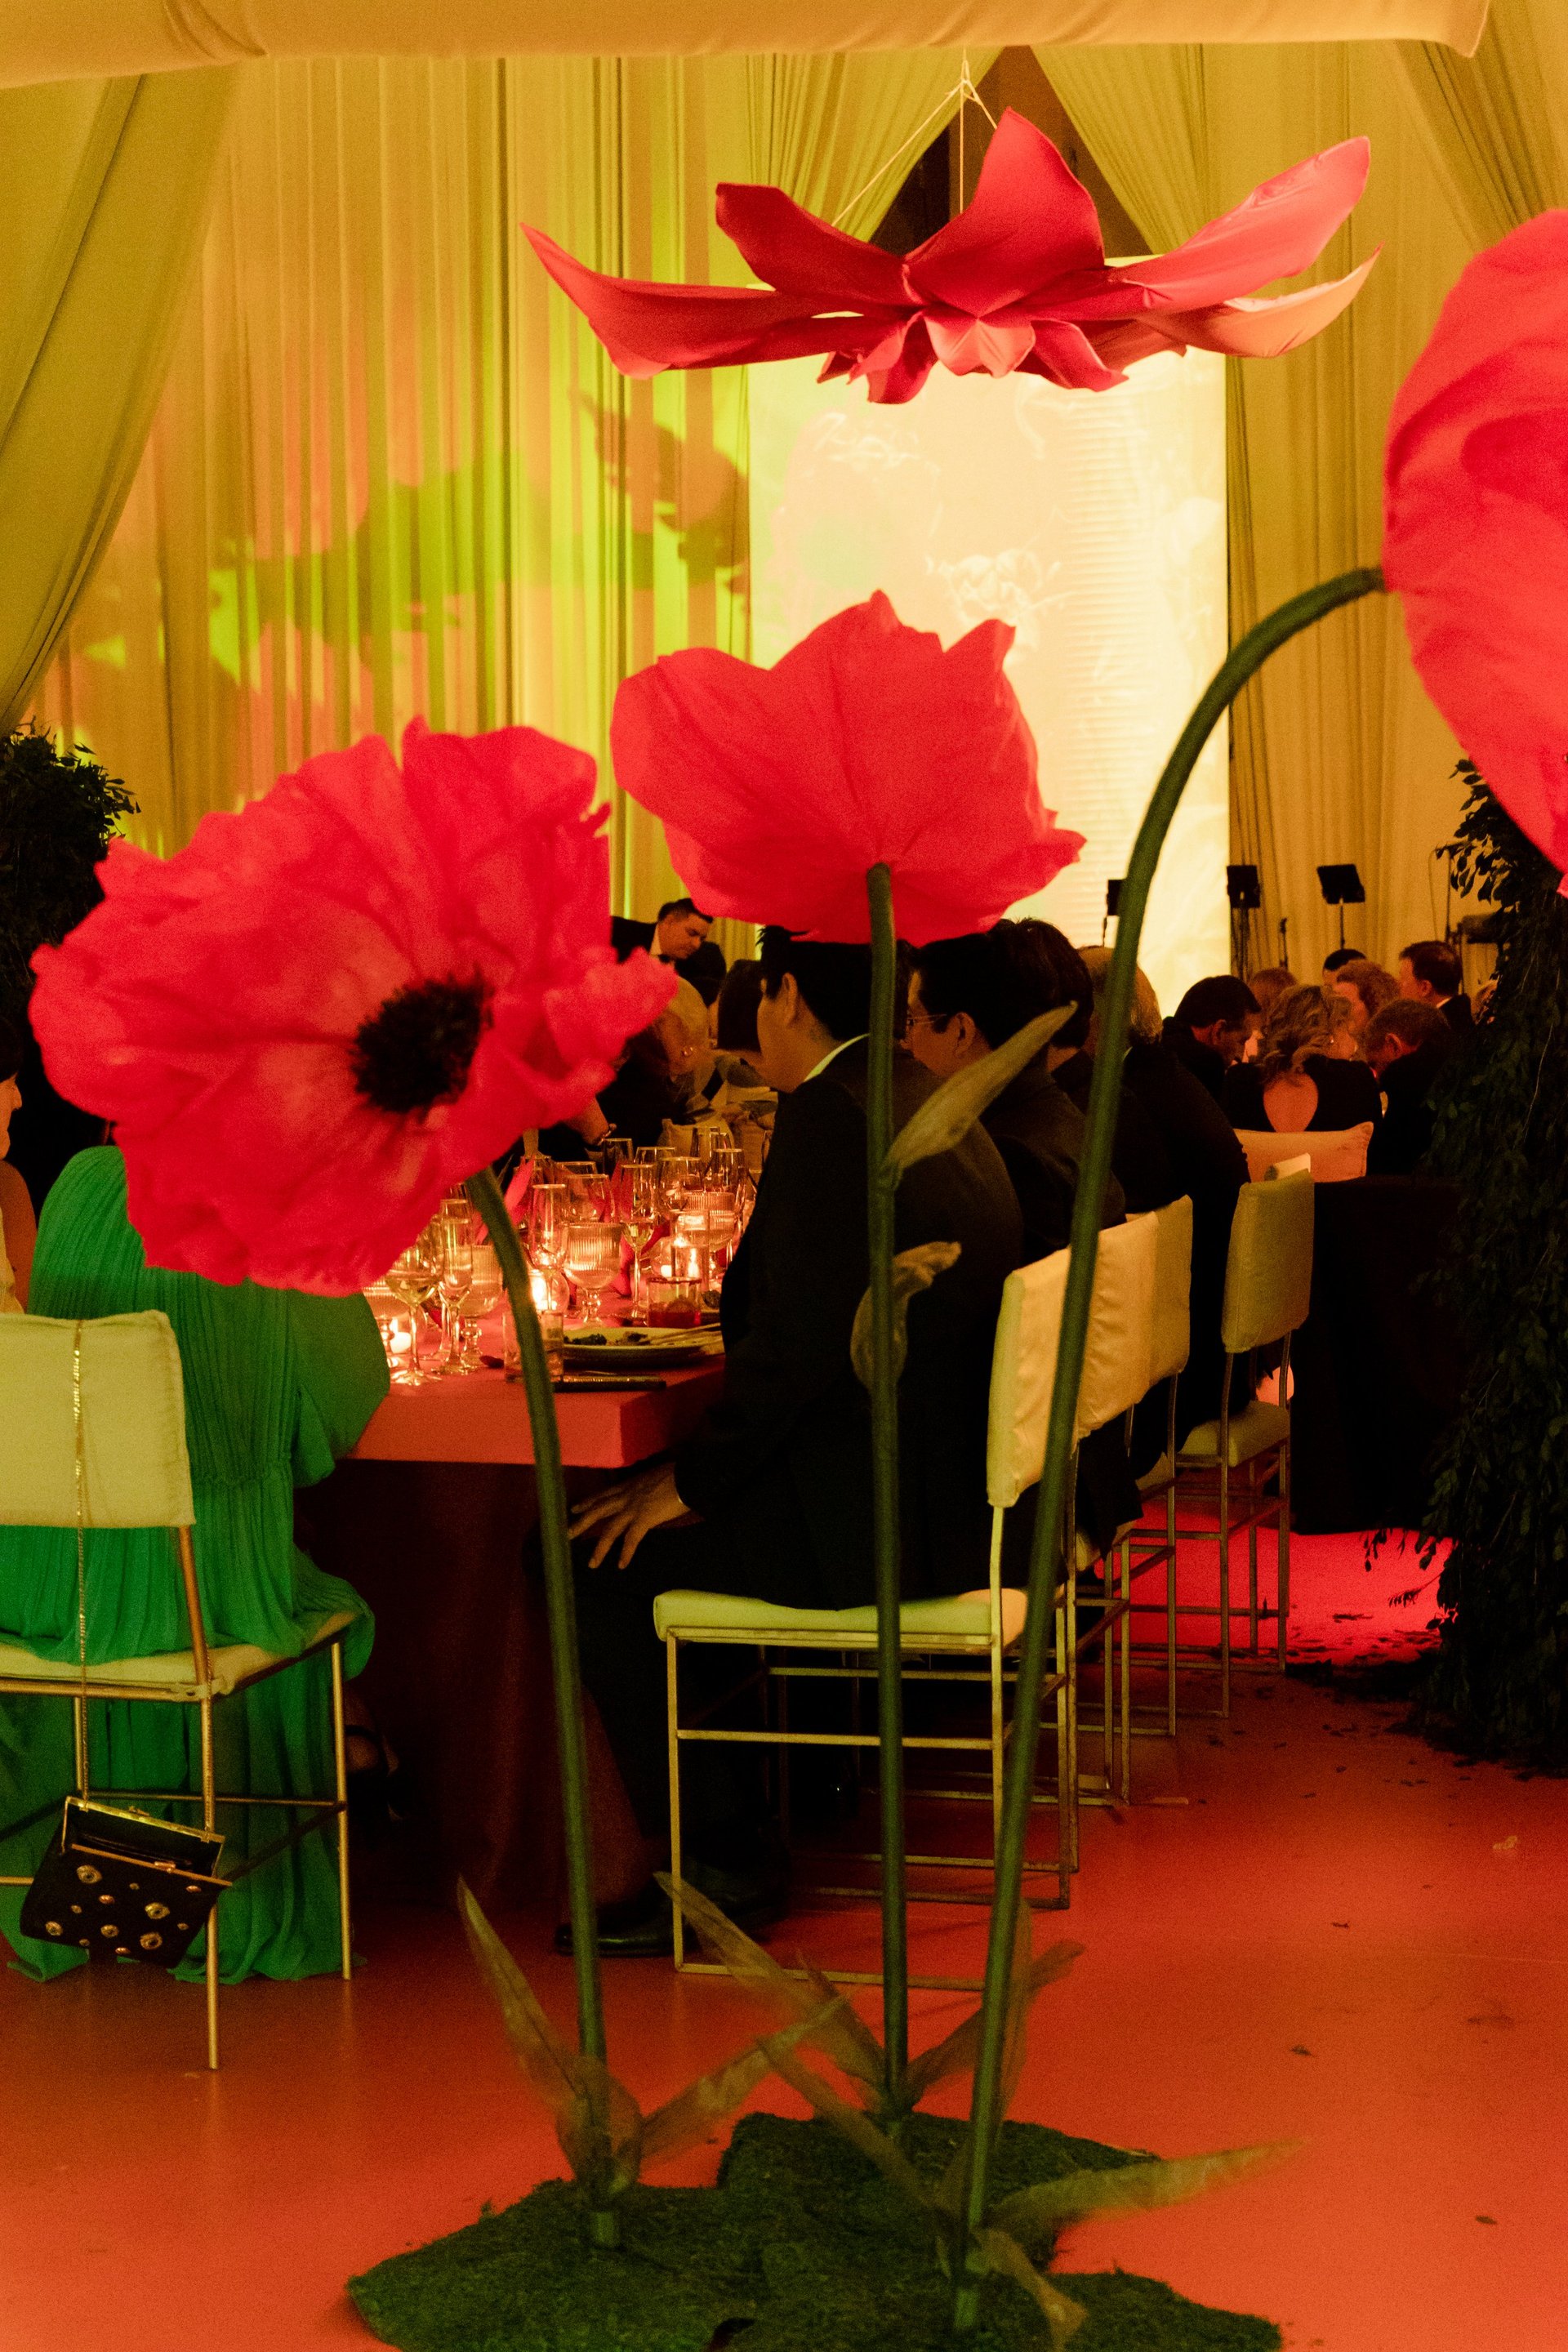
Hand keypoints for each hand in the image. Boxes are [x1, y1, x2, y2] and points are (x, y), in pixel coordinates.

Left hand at [569, 1462, 692, 1569]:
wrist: (687, 1476)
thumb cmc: (676, 1474)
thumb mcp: (652, 1477)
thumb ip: (644, 1487)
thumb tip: (645, 1493)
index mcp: (628, 1485)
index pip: (602, 1495)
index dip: (588, 1502)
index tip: (575, 1508)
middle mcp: (626, 1496)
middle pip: (598, 1511)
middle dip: (581, 1524)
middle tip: (567, 1535)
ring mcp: (633, 1508)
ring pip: (610, 1530)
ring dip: (600, 1548)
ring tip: (592, 1564)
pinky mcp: (644, 1518)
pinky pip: (631, 1539)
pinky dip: (626, 1553)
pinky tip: (621, 1565)